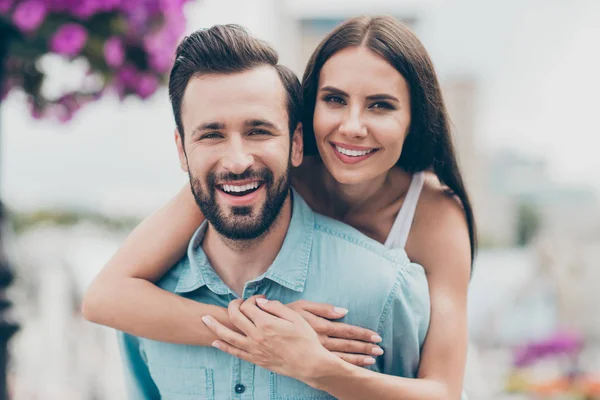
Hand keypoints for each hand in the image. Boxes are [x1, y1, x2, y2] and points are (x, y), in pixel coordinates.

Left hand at [202, 296, 335, 381]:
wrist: (310, 364)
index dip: (252, 299)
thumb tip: (261, 302)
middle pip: (235, 316)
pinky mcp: (255, 359)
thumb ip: (276, 307)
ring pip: (228, 336)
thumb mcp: (295, 318)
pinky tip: (215, 342)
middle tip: (236, 302)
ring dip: (215, 326)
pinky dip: (223, 347)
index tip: (259, 299)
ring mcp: (254, 349)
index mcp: (266, 323)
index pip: (249, 306)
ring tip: (204, 320)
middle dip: (233, 305)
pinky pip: (235, 352)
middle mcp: (257, 336)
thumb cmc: (306, 340)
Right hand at [286, 299, 383, 365]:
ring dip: (359, 358)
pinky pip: (332, 364)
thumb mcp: (302, 305)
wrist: (265, 330)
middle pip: (348, 345)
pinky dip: (346, 366)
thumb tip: (344, 311)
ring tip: (374, 359)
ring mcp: (316, 352)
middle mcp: (321, 341)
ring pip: (342, 357)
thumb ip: (323, 308)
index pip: (347, 330)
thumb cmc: (285, 314)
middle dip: (365, 347)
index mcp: (321, 326)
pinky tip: (357, 367)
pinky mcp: (311, 358)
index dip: (363, 333)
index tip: (376, 336)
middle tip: (380, 350)